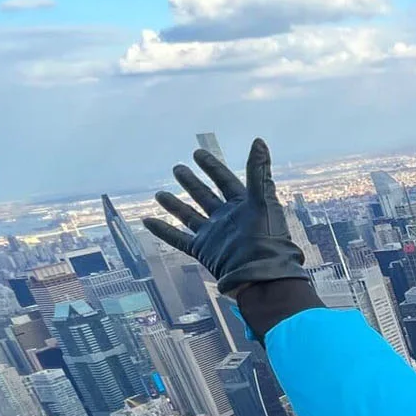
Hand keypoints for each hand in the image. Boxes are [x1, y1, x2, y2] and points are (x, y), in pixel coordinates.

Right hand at [143, 138, 306, 295]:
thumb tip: (258, 141)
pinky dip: (163, 231)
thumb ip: (258, 172)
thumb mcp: (264, 200)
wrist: (262, 274)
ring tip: (159, 193)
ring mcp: (214, 235)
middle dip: (191, 182)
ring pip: (189, 216)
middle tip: (177, 168)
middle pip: (205, 196)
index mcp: (243, 205)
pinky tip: (147, 221)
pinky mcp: (203, 250)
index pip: (225, 180)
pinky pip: (178, 239)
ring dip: (175, 204)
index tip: (197, 153)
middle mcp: (226, 219)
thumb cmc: (268, 239)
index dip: (212, 167)